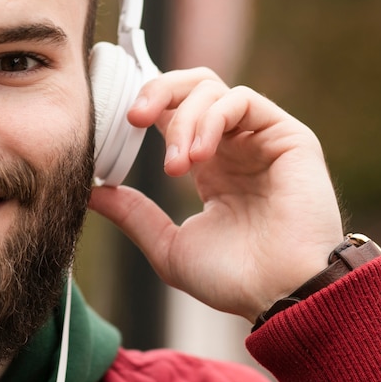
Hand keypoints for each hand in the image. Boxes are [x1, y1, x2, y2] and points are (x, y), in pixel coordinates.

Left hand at [88, 67, 343, 321]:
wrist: (282, 295)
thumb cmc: (234, 279)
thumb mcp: (170, 247)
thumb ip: (135, 215)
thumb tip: (92, 192)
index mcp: (211, 166)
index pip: (175, 112)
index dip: (145, 106)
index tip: (115, 121)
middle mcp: (236, 145)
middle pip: (193, 87)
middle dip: (158, 92)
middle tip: (132, 118)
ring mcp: (262, 137)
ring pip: (213, 89)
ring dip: (183, 119)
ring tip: (177, 167)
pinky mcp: (288, 135)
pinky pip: (243, 101)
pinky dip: (212, 118)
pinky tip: (199, 156)